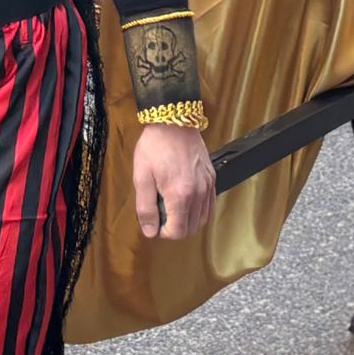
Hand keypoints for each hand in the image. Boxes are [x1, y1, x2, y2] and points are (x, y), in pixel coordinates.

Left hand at [132, 123, 215, 240]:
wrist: (173, 121)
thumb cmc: (155, 146)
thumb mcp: (142, 177)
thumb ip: (146, 208)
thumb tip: (150, 231)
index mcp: (180, 195)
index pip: (178, 232)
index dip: (163, 233)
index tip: (155, 222)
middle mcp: (198, 193)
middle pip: (192, 229)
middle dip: (175, 228)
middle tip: (161, 214)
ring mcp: (208, 185)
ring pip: (203, 219)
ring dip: (188, 220)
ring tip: (172, 206)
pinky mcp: (211, 178)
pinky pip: (210, 205)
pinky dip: (199, 210)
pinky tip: (185, 200)